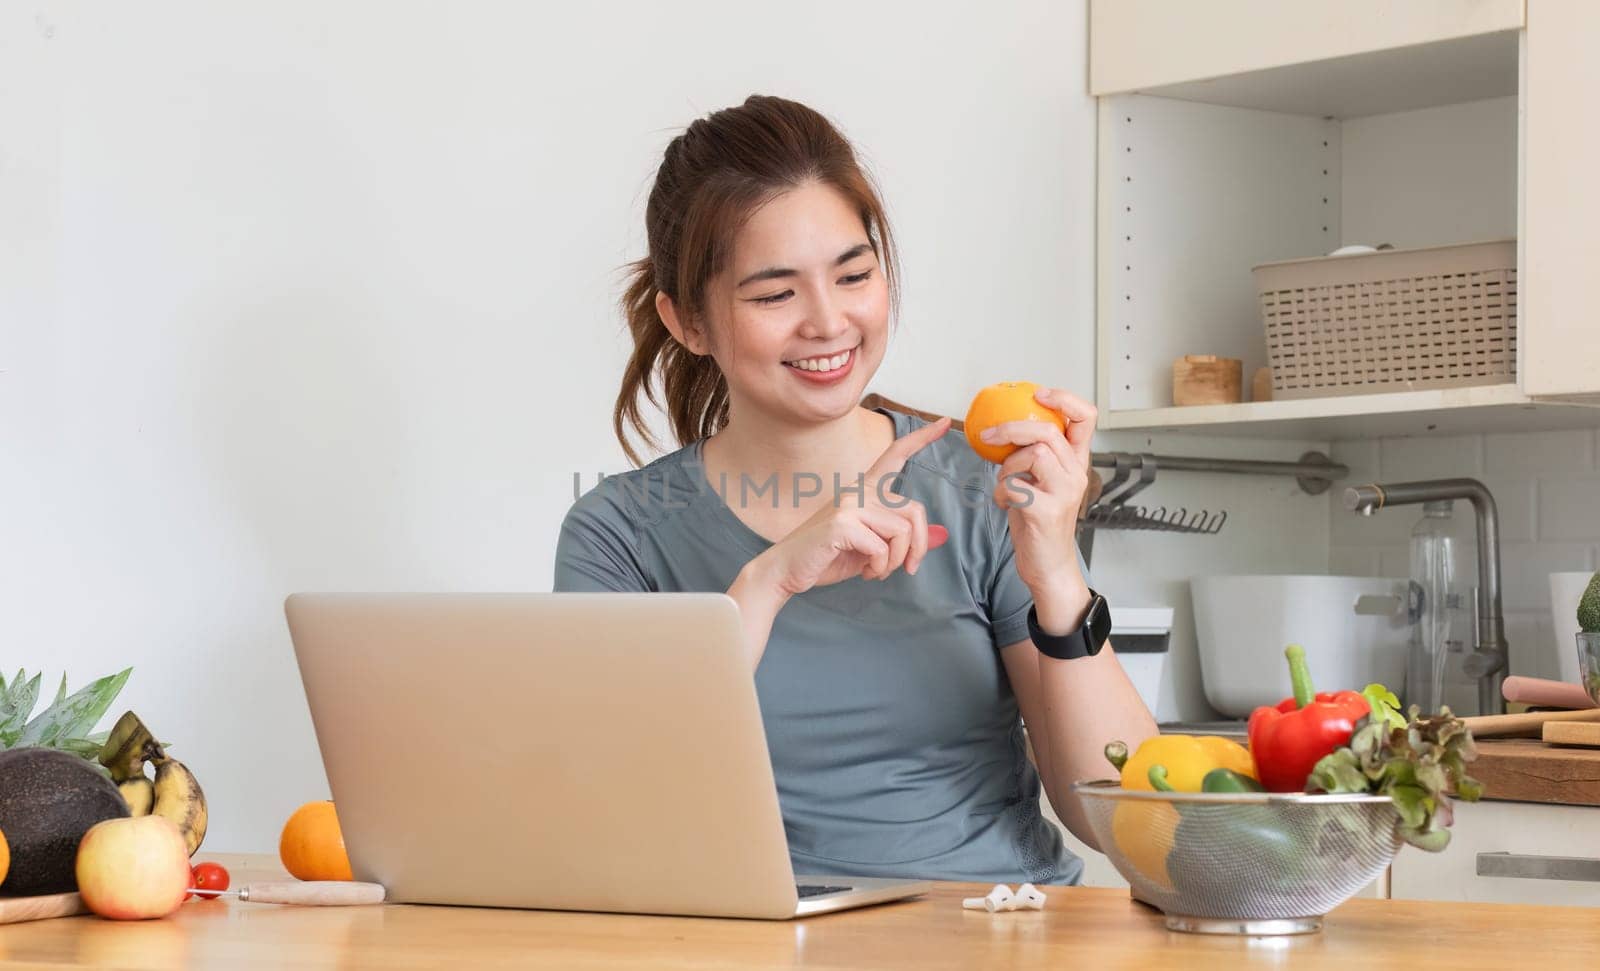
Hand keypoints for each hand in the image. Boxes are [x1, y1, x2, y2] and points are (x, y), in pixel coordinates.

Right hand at [755, 417, 952, 597]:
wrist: (787, 570)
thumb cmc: (828, 557)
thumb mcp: (873, 546)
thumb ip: (903, 538)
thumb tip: (941, 535)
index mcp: (864, 489)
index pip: (896, 455)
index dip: (922, 439)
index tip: (946, 423)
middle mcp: (858, 490)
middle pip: (914, 511)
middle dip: (917, 547)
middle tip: (907, 568)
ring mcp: (850, 503)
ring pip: (902, 532)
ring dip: (895, 562)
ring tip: (875, 570)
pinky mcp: (843, 522)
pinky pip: (883, 548)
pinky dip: (879, 567)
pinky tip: (864, 571)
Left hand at [978, 388, 1095, 597]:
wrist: (1049, 566)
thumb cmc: (1040, 523)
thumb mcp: (1040, 482)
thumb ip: (1033, 456)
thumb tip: (1004, 427)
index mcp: (1077, 463)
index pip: (1086, 418)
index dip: (1064, 399)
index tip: (1039, 395)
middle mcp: (1076, 474)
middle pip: (1049, 432)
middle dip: (1012, 428)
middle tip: (989, 435)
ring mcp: (1065, 493)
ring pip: (1033, 455)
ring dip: (1007, 467)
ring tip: (1003, 485)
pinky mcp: (1047, 512)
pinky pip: (1015, 485)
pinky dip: (1000, 492)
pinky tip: (1002, 503)